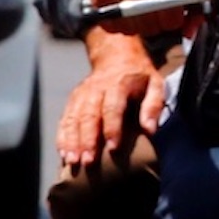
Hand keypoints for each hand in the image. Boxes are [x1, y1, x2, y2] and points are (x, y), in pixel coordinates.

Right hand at [57, 31, 164, 166]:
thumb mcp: (155, 84)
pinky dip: (62, 137)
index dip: (112, 129)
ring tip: (73, 161)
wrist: (116, 56)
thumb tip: (150, 130)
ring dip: (71, 141)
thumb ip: (153, 106)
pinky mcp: (73, 100)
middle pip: (89, 116)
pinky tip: (64, 154)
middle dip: (87, 140)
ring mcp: (82, 94)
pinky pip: (64, 119)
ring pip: (73, 119)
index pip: (113, 108)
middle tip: (88, 162)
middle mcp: (96, 89)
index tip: (113, 149)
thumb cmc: (139, 77)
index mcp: (119, 84)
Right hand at [87, 0, 194, 35]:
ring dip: (138, 25)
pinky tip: (125, 7)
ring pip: (131, 30)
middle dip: (157, 23)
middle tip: (156, 8)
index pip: (171, 22)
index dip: (174, 20)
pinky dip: (120, 23)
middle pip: (151, 28)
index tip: (172, 11)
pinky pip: (112, 26)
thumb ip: (195, 6)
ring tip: (140, 5)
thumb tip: (190, 32)